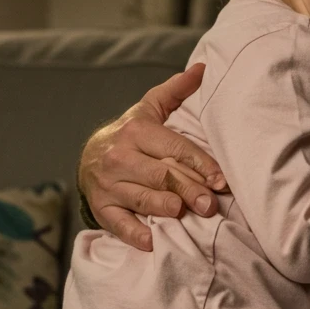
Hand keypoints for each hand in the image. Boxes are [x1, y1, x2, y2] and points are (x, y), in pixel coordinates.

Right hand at [78, 63, 227, 249]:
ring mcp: (108, 184)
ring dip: (163, 207)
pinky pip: (118, 223)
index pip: (173, 148)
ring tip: (183, 213)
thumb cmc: (132, 134)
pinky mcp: (100, 207)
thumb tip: (203, 67)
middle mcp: (120, 156)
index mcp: (136, 131)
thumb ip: (176, 91)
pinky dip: (134, 234)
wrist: (89, 155)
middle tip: (210, 204)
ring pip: (141, 197)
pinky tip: (152, 241)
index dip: (199, 164)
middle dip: (188, 189)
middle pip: (160, 175)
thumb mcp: (150, 109)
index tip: (220, 179)